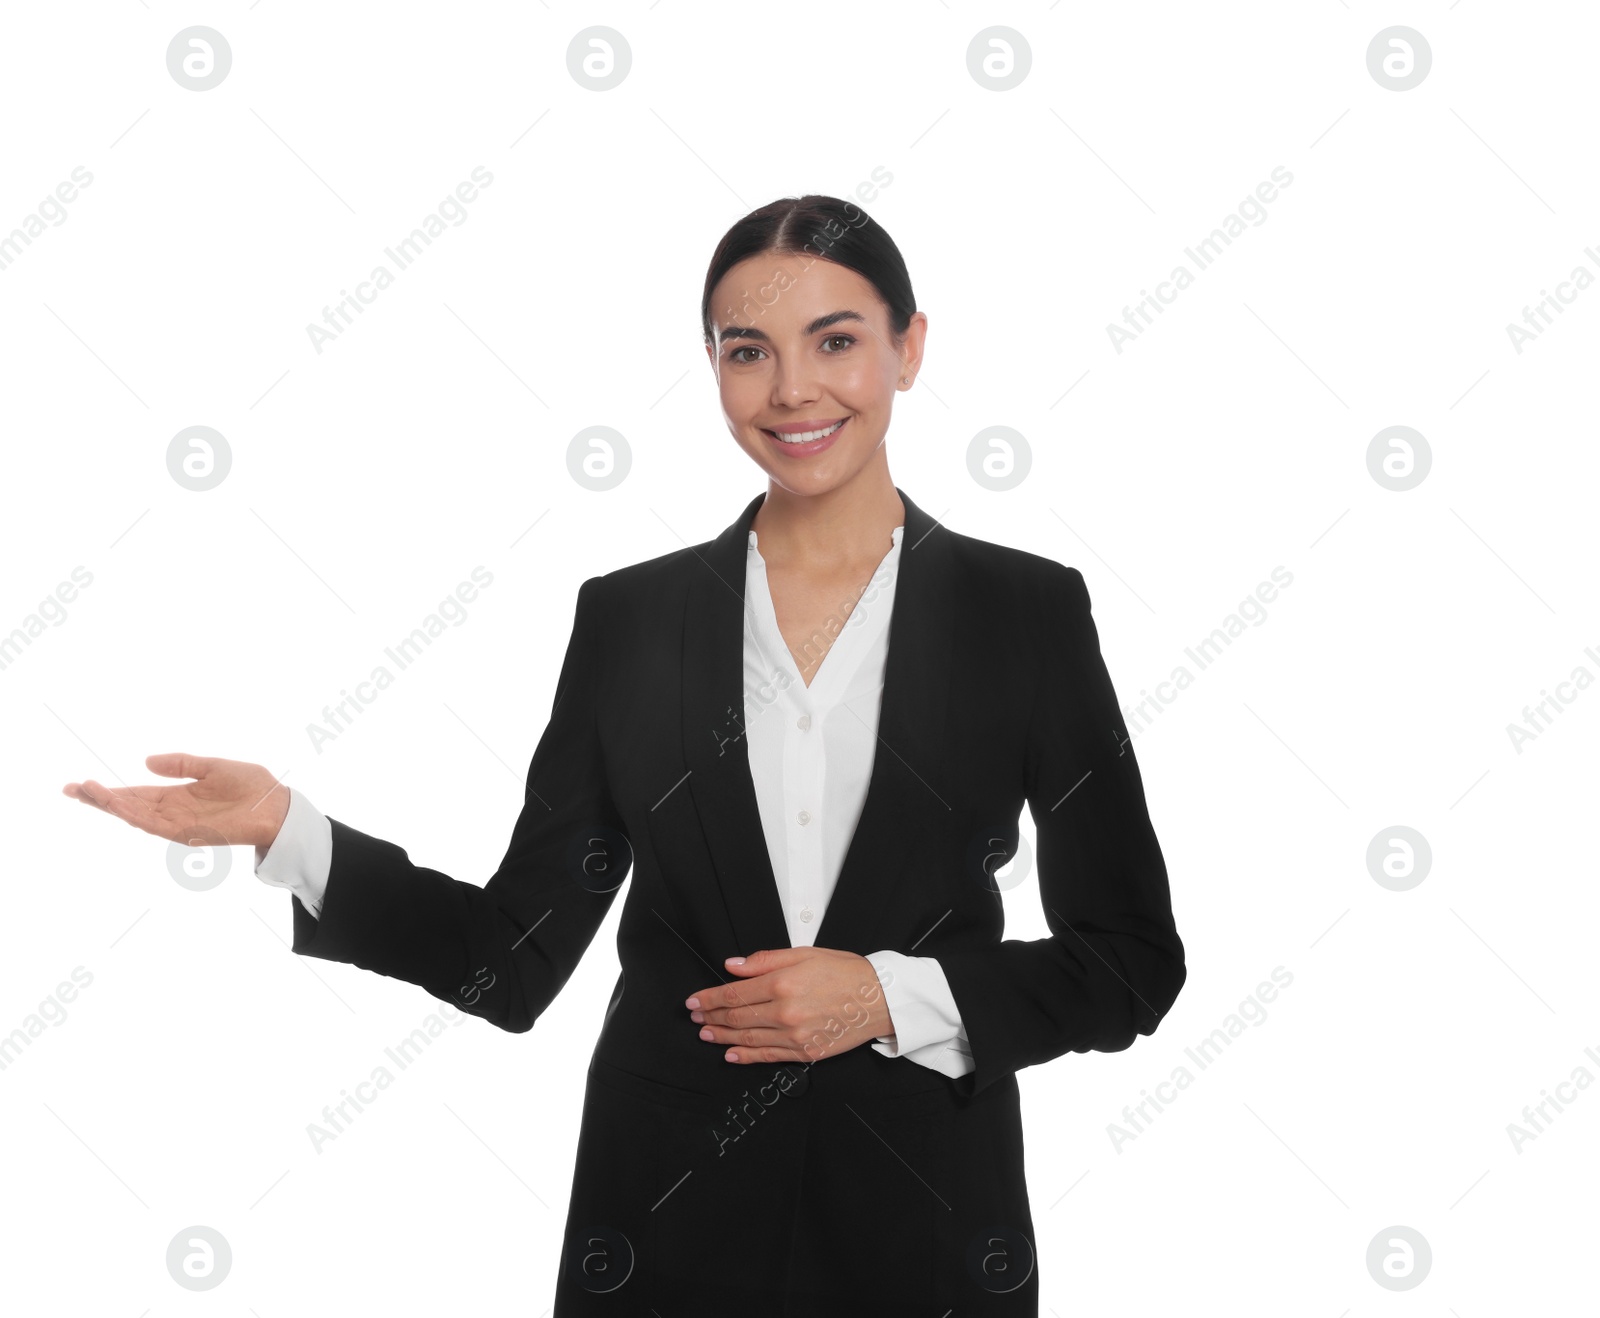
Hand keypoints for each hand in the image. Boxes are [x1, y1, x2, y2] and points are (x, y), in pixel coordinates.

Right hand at [63, 753, 290, 850]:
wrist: (278, 806)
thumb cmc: (252, 787)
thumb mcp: (213, 767)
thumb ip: (182, 764)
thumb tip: (146, 761)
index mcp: (177, 796)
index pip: (135, 794)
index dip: (109, 791)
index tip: (81, 784)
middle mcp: (173, 812)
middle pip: (128, 807)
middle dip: (99, 799)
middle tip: (70, 789)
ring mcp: (179, 824)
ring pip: (136, 816)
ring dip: (111, 805)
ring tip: (87, 792)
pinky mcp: (189, 833)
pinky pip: (156, 825)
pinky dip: (136, 815)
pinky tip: (118, 805)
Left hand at [684, 947, 894, 1064]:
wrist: (878, 999)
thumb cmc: (844, 973)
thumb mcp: (803, 954)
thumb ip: (765, 960)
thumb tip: (733, 966)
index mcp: (782, 983)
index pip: (734, 993)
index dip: (709, 998)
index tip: (694, 1000)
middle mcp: (785, 1012)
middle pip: (736, 1017)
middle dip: (710, 1017)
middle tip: (694, 1017)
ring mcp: (794, 1036)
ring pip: (747, 1038)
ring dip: (721, 1037)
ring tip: (705, 1033)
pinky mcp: (804, 1053)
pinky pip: (767, 1056)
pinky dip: (745, 1056)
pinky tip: (731, 1054)